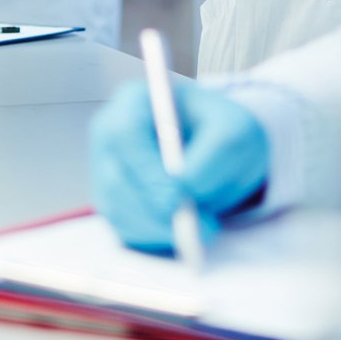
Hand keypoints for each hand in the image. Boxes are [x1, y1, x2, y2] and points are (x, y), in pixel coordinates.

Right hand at [90, 78, 269, 253]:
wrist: (218, 148)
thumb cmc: (220, 130)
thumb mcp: (234, 129)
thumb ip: (217, 151)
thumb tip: (186, 187)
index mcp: (134, 101)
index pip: (125, 134)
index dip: (146, 170)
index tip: (176, 199)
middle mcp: (110, 135)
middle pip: (114, 179)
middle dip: (155, 210)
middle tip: (195, 228)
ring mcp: (105, 170)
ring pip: (118, 210)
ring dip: (158, 228)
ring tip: (200, 230)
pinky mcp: (112, 202)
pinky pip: (124, 229)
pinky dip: (154, 238)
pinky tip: (181, 233)